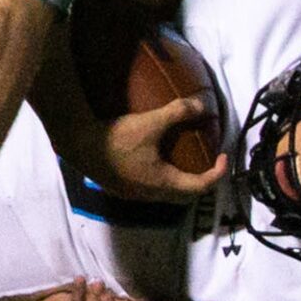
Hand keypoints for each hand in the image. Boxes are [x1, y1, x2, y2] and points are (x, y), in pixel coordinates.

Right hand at [89, 92, 228, 203]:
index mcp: (164, 183)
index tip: (222, 157)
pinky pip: (148, 190)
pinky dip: (159, 180)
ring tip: (180, 162)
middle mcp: (151, 194)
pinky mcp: (120, 189)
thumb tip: (202, 104)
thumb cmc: (117, 138)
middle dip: (200, 182)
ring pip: (165, 195)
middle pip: (185, 197)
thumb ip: (178, 112)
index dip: (218, 173)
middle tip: (205, 163)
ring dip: (178, 183)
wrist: (78, 145)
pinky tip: (151, 162)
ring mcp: (134, 194)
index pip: (202, 185)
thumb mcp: (150, 122)